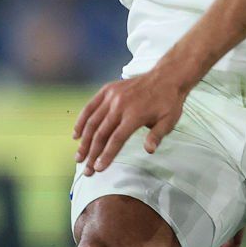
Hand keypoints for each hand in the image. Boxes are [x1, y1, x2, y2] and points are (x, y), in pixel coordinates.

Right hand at [74, 65, 191, 172]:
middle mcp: (120, 105)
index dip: (106, 155)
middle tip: (86, 169)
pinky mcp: (107, 90)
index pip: (116, 139)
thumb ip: (157, 135)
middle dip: (92, 153)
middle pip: (101, 133)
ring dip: (84, 141)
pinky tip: (76, 134)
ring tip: (79, 156)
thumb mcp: (169, 120)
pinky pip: (90, 106)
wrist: (166, 76)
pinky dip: (81, 120)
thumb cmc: (168, 102)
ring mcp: (112, 96)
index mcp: (135, 115)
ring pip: (92, 121)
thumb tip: (149, 150)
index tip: (98, 168)